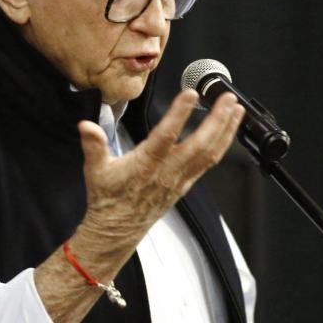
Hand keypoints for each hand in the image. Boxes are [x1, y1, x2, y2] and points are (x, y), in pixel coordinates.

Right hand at [74, 89, 244, 265]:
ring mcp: (180, 179)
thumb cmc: (108, 198)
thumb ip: (93, 146)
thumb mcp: (95, 170)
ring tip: (236, 109)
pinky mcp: (186, 184)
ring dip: (226, 130)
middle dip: (217, 120)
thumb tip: (86, 127)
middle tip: (228, 98)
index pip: (165, 137)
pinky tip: (227, 130)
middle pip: (199, 145)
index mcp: (145, 165)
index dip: (179, 114)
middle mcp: (167, 173)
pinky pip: (209, 163)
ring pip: (210, 154)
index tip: (190, 94)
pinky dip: (222, 144)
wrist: (117, 229)